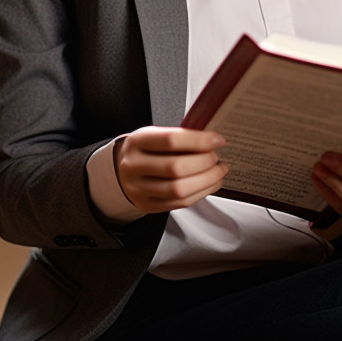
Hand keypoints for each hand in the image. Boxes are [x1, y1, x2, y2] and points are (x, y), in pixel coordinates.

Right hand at [113, 126, 228, 213]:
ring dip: (206, 180)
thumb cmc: (147, 149)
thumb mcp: (156, 135)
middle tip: (216, 158)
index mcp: (137, 141)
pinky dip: (201, 193)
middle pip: (175, 167)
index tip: (217, 140)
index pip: (171, 140)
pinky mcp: (148, 205)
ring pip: (178, 189)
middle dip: (204, 163)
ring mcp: (138, 188)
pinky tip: (210, 184)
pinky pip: (179, 203)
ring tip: (219, 171)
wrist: (122, 170)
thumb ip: (180, 136)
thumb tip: (213, 140)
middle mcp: (134, 166)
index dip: (199, 140)